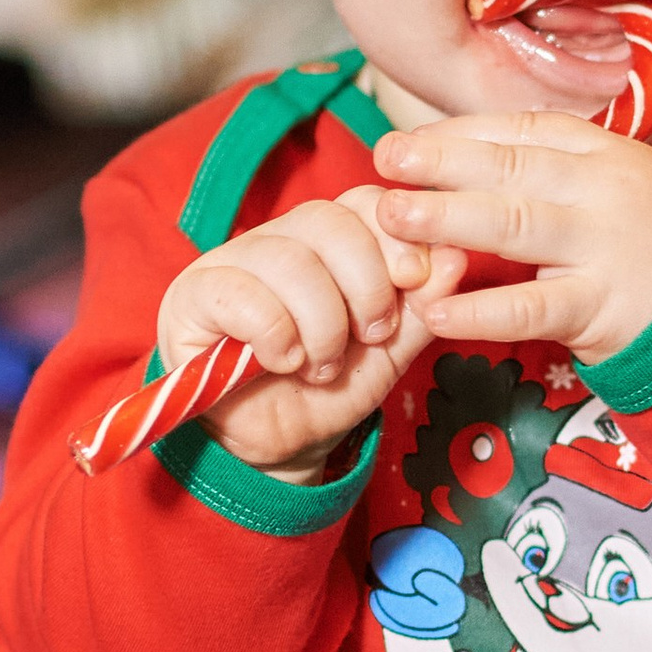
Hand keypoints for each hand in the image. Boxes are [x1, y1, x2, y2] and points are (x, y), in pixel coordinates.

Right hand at [156, 184, 465, 475]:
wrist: (275, 448)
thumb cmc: (327, 392)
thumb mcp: (388, 352)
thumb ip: (422, 307)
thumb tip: (456, 258)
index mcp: (328, 242)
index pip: (363, 202)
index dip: (394, 236)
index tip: (413, 281)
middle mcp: (279, 238)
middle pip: (328, 220)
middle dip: (365, 285)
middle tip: (370, 336)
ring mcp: (232, 261)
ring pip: (289, 259)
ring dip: (322, 324)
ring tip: (322, 365)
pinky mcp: (194, 294)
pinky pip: (241, 294)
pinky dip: (276, 334)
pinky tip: (283, 362)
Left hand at [371, 111, 651, 367]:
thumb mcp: (614, 182)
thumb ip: (550, 168)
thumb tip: (461, 154)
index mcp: (602, 152)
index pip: (521, 130)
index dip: (459, 134)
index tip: (408, 141)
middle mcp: (601, 190)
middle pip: (510, 168)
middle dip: (441, 161)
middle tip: (385, 160)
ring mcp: (602, 247)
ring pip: (515, 224)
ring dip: (448, 218)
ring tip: (393, 217)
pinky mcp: (601, 307)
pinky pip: (531, 308)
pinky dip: (480, 309)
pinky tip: (435, 310)